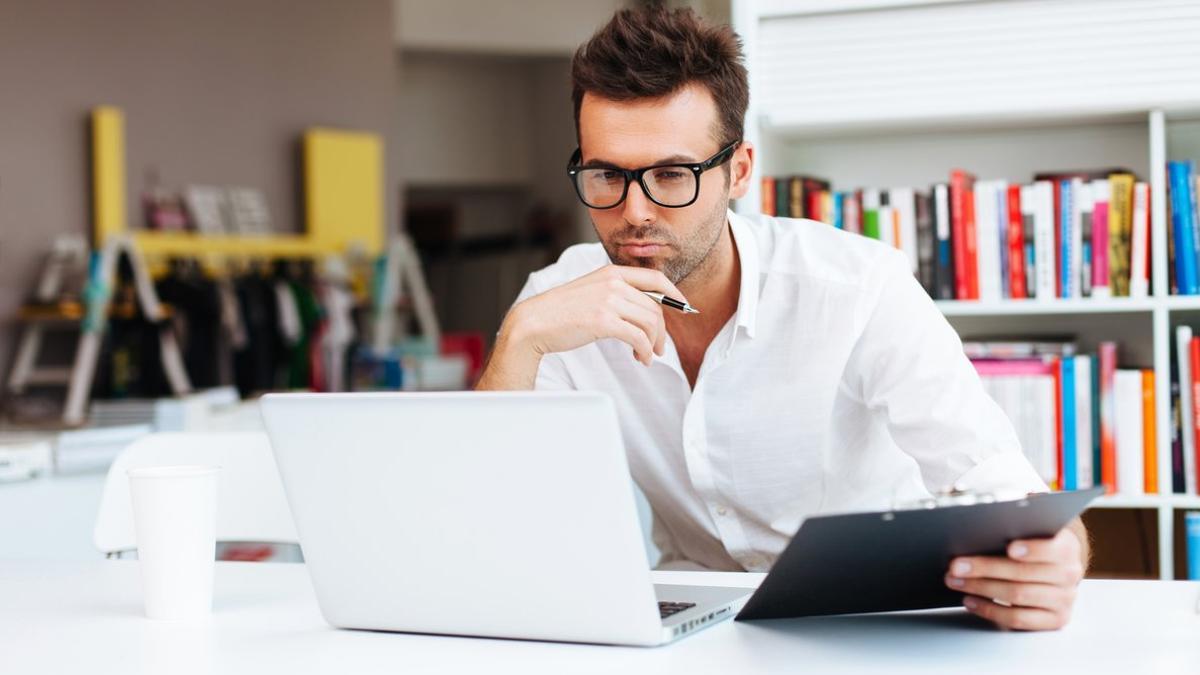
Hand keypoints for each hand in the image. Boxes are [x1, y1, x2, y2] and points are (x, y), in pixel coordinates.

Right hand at [502, 265, 687, 366]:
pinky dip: (644, 351)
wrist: (534, 322)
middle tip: (658, 347)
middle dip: (661, 331)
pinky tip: (639, 358)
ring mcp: (608, 300)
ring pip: (650, 323)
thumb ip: (616, 292)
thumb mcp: (591, 291)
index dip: (674, 294)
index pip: (656, 278)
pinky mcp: (603, 321)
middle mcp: (612, 283)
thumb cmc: (560, 312)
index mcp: (611, 272)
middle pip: (655, 306)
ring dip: (653, 343)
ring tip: (646, 355)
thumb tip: (644, 308)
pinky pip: (638, 337)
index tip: (683, 308)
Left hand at [945, 527, 1084, 630]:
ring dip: (981, 588)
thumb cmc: (1035, 543)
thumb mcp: (1033, 528)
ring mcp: (1063, 600)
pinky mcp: (1053, 620)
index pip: (1051, 549)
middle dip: (985, 568)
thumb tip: (995, 513)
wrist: (1057, 569)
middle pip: (1024, 574)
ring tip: (955, 581)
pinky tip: (970, 600)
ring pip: (1017, 595)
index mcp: (1066, 547)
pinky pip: (1017, 618)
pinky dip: (990, 610)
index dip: (1032, 549)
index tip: (1009, 548)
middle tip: (956, 565)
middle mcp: (1069, 575)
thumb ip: (1019, 520)